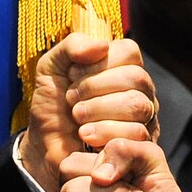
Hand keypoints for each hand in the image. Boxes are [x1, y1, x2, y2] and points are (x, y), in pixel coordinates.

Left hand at [23, 35, 157, 191]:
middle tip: (71, 99)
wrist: (46, 145)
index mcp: (122, 66)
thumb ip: (72, 46)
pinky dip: (105, 132)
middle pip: (136, 78)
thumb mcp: (51, 67)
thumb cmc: (53, 105)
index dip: (99, 62)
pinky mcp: (142, 144)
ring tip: (77, 117)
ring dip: (98, 110)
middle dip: (95, 88)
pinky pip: (136, 133)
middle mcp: (139, 89)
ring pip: (137, 105)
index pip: (129, 51)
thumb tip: (102, 46)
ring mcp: (145, 117)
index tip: (72, 76)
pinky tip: (87, 135)